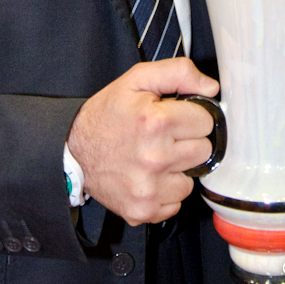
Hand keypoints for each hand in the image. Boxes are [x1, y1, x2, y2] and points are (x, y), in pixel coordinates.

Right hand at [67, 58, 218, 224]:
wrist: (73, 150)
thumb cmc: (107, 114)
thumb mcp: (137, 80)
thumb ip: (178, 72)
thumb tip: (211, 88)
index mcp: (155, 123)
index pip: (205, 121)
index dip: (191, 115)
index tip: (175, 116)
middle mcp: (154, 159)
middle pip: (203, 151)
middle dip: (188, 141)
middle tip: (165, 136)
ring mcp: (149, 189)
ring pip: (192, 179)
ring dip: (178, 168)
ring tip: (156, 156)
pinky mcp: (143, 211)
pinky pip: (175, 203)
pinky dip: (166, 191)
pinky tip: (149, 176)